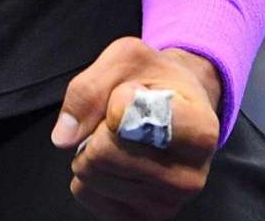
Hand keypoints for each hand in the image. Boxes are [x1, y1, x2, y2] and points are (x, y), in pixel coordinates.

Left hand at [52, 39, 223, 218]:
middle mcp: (190, 177)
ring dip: (91, 149)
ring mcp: (167, 204)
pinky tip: (114, 160)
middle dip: (96, 128)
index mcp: (199, 131)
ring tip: (119, 137)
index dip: (115, 99)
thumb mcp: (126, 59)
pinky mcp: (142, 219)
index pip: (126, 120)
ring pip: (91, 176)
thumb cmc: (153, 79)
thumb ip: (90, 88)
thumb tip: (64, 137)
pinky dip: (89, 172)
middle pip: (103, 154)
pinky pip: (86, 194)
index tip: (135, 92)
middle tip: (118, 118)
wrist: (177, 106)